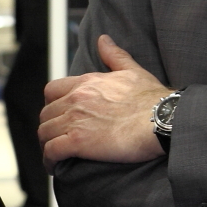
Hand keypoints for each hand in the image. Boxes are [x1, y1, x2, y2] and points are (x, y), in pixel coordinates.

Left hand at [39, 35, 171, 166]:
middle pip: (46, 113)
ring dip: (47, 145)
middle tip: (57, 138)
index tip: (58, 115)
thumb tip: (103, 39)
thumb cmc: (152, 99)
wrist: (162, 119)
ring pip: (44, 132)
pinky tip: (55, 167)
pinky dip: (49, 160)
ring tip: (54, 155)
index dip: (52, 104)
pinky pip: (52, 151)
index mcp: (86, 83)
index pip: (52, 90)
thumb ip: (114, 55)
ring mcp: (75, 120)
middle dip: (49, 126)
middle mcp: (76, 99)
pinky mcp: (78, 142)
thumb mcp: (133, 71)